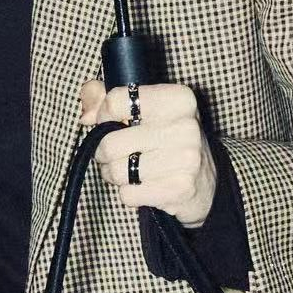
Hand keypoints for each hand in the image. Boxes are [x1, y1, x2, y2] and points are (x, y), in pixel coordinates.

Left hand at [78, 79, 216, 227]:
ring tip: (134, 170)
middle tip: (123, 154)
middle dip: (106, 153)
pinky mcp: (179, 189)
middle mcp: (185, 125)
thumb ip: (106, 99)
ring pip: (116, 171)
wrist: (205, 183)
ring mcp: (185, 159)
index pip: (116, 101)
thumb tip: (86, 115)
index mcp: (177, 98)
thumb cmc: (166, 141)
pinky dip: (130, 193)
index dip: (103, 116)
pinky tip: (147, 186)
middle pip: (109, 142)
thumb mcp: (145, 110)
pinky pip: (128, 194)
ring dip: (116, 175)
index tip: (114, 123)